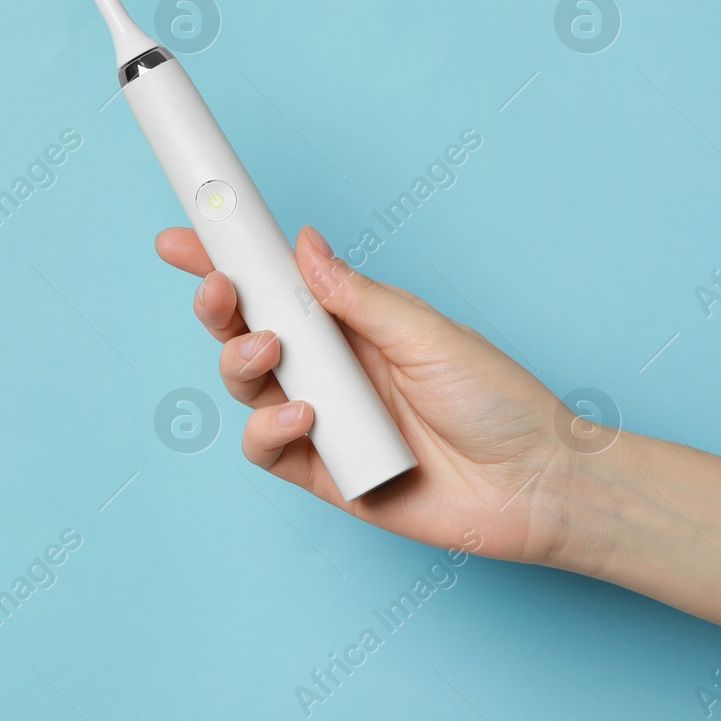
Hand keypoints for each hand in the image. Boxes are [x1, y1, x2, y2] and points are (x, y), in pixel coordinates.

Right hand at [157, 224, 574, 564]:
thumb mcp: (427, 333)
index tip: (183, 236)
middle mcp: (326, 368)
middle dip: (217, 306)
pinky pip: (267, 448)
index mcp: (348, 323)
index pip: (273, 285)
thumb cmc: (497, 401)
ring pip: (246, 386)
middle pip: (243, 331)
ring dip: (240, 362)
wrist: (536, 484)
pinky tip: (304, 416)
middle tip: (218, 289)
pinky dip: (271, 429)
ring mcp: (319, 419)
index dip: (225, 261)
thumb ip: (357, 296)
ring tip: (269, 351)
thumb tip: (304, 244)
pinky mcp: (321, 471)